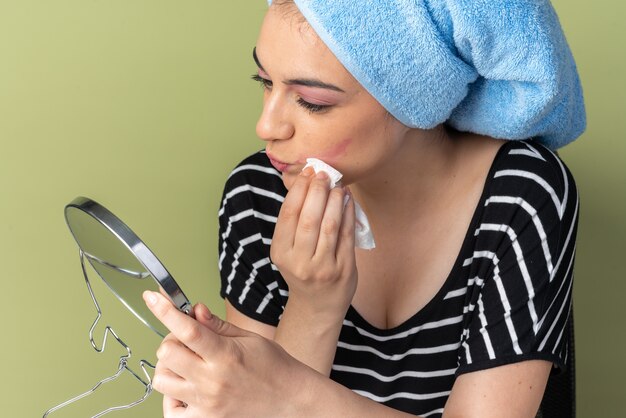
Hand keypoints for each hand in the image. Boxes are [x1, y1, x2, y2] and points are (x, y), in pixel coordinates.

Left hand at [143, 291, 311, 417]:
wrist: (291, 399)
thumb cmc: (273, 367)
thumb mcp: (249, 338)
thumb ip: (217, 326)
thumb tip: (195, 310)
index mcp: (225, 355)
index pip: (187, 329)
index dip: (165, 310)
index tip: (152, 297)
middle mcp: (212, 380)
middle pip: (167, 352)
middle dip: (172, 340)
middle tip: (186, 340)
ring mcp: (206, 403)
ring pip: (162, 380)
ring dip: (169, 367)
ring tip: (186, 365)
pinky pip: (171, 412)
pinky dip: (172, 399)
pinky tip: (185, 389)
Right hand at [271, 168, 357, 319]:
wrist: (317, 306)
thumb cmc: (302, 270)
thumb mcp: (288, 251)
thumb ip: (294, 223)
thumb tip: (307, 181)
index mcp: (280, 253)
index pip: (288, 215)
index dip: (298, 190)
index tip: (307, 172)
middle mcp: (299, 262)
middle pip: (308, 218)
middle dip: (317, 191)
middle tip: (323, 173)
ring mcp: (323, 267)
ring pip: (329, 225)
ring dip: (334, 200)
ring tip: (337, 184)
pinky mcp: (344, 269)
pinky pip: (347, 235)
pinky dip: (348, 213)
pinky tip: (347, 200)